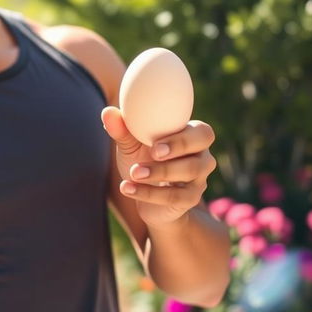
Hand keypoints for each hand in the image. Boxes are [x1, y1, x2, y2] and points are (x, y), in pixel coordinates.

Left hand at [102, 106, 215, 227]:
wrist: (144, 196)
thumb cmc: (142, 160)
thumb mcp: (131, 145)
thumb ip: (122, 129)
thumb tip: (107, 112)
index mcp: (191, 135)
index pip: (201, 131)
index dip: (182, 136)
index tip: (155, 142)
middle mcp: (201, 156)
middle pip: (204, 151)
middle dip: (179, 149)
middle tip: (154, 153)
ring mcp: (199, 179)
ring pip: (190, 173)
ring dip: (159, 172)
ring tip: (133, 173)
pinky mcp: (190, 199)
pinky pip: (175, 197)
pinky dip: (148, 193)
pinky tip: (127, 188)